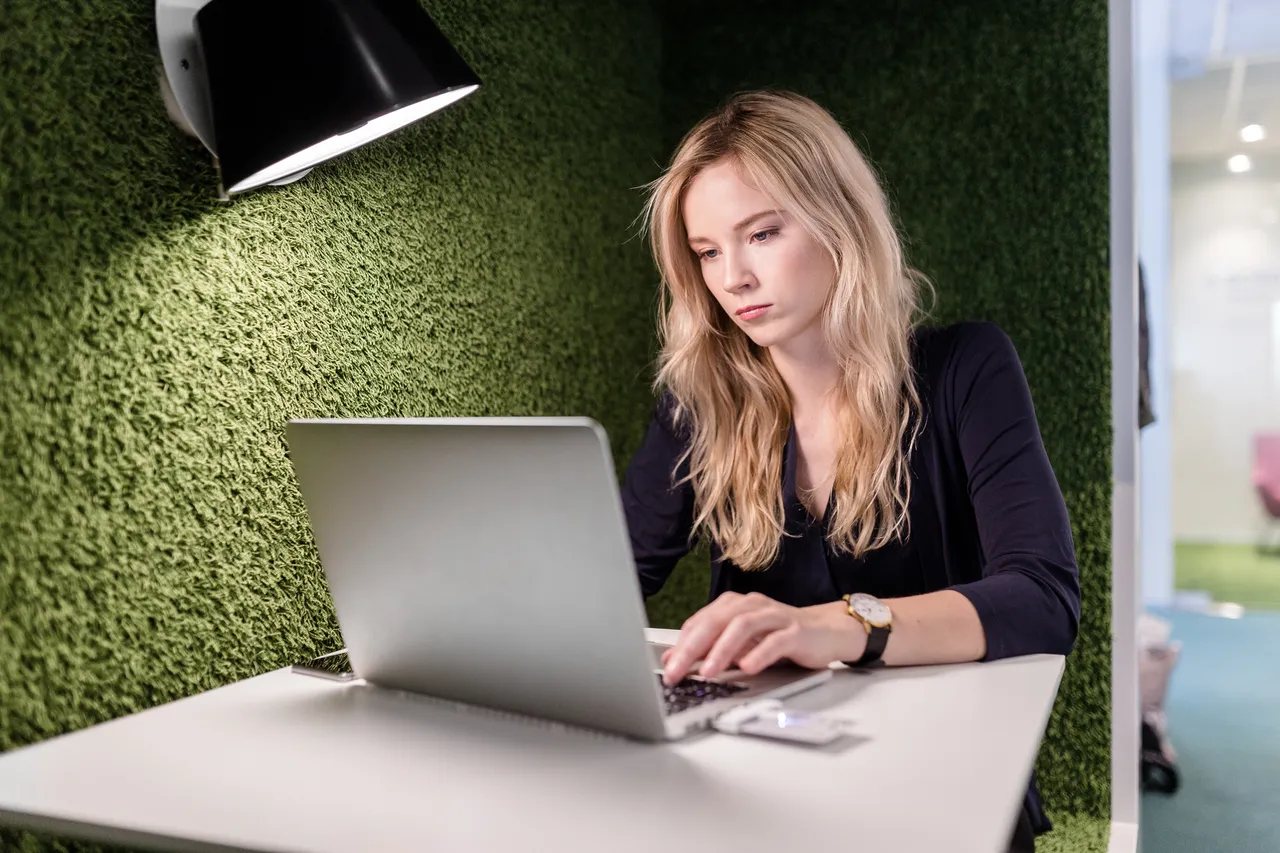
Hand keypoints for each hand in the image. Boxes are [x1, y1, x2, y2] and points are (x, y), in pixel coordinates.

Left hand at [660, 591, 866, 684]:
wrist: (827, 632)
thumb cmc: (780, 637)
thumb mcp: (741, 644)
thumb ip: (711, 648)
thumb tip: (674, 660)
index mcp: (735, 606)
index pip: (701, 622)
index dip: (681, 644)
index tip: (667, 666)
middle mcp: (752, 605)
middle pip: (717, 621)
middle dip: (693, 647)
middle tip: (676, 670)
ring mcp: (775, 616)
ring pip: (743, 626)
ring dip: (722, 649)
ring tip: (708, 671)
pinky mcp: (796, 632)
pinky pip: (775, 641)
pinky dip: (759, 653)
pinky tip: (748, 667)